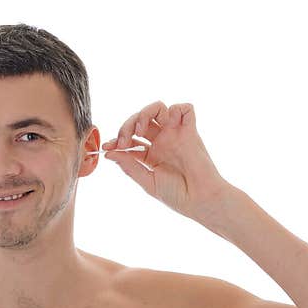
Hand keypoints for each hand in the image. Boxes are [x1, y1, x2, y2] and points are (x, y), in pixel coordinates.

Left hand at [102, 101, 231, 226]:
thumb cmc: (176, 195)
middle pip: (140, 119)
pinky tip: (167, 124)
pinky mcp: (191, 131)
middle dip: (127, 126)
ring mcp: (176, 134)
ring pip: (158, 107)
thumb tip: (109, 153)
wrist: (199, 200)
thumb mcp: (147, 181)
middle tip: (124, 141)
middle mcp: (162, 141)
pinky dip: (175, 110)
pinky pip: (185, 108)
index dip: (117, 139)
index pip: (130, 139)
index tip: (107, 146)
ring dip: (145, 113)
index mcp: (150, 155)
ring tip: (141, 131)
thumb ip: (129, 166)